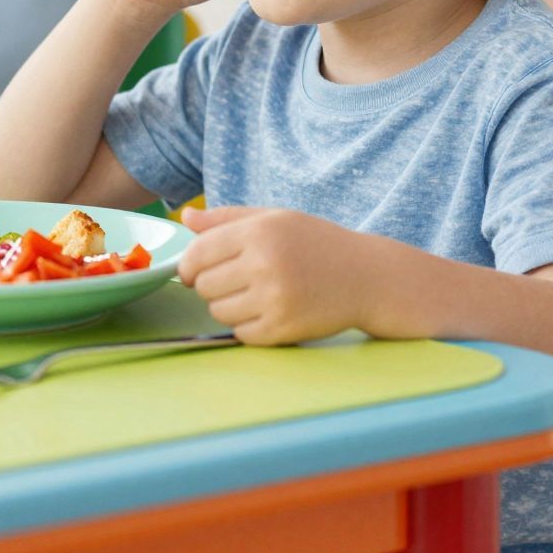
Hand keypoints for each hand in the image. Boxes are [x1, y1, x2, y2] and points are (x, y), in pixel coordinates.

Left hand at [178, 205, 370, 343]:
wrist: (367, 277)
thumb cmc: (317, 243)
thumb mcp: (276, 219)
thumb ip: (227, 218)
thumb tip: (185, 218)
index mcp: (259, 232)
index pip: (197, 254)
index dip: (187, 265)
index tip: (193, 271)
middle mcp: (265, 264)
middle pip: (203, 285)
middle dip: (211, 285)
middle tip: (236, 281)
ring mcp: (274, 299)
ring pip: (218, 312)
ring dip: (228, 306)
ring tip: (255, 294)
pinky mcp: (283, 328)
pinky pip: (240, 334)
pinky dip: (248, 326)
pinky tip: (269, 310)